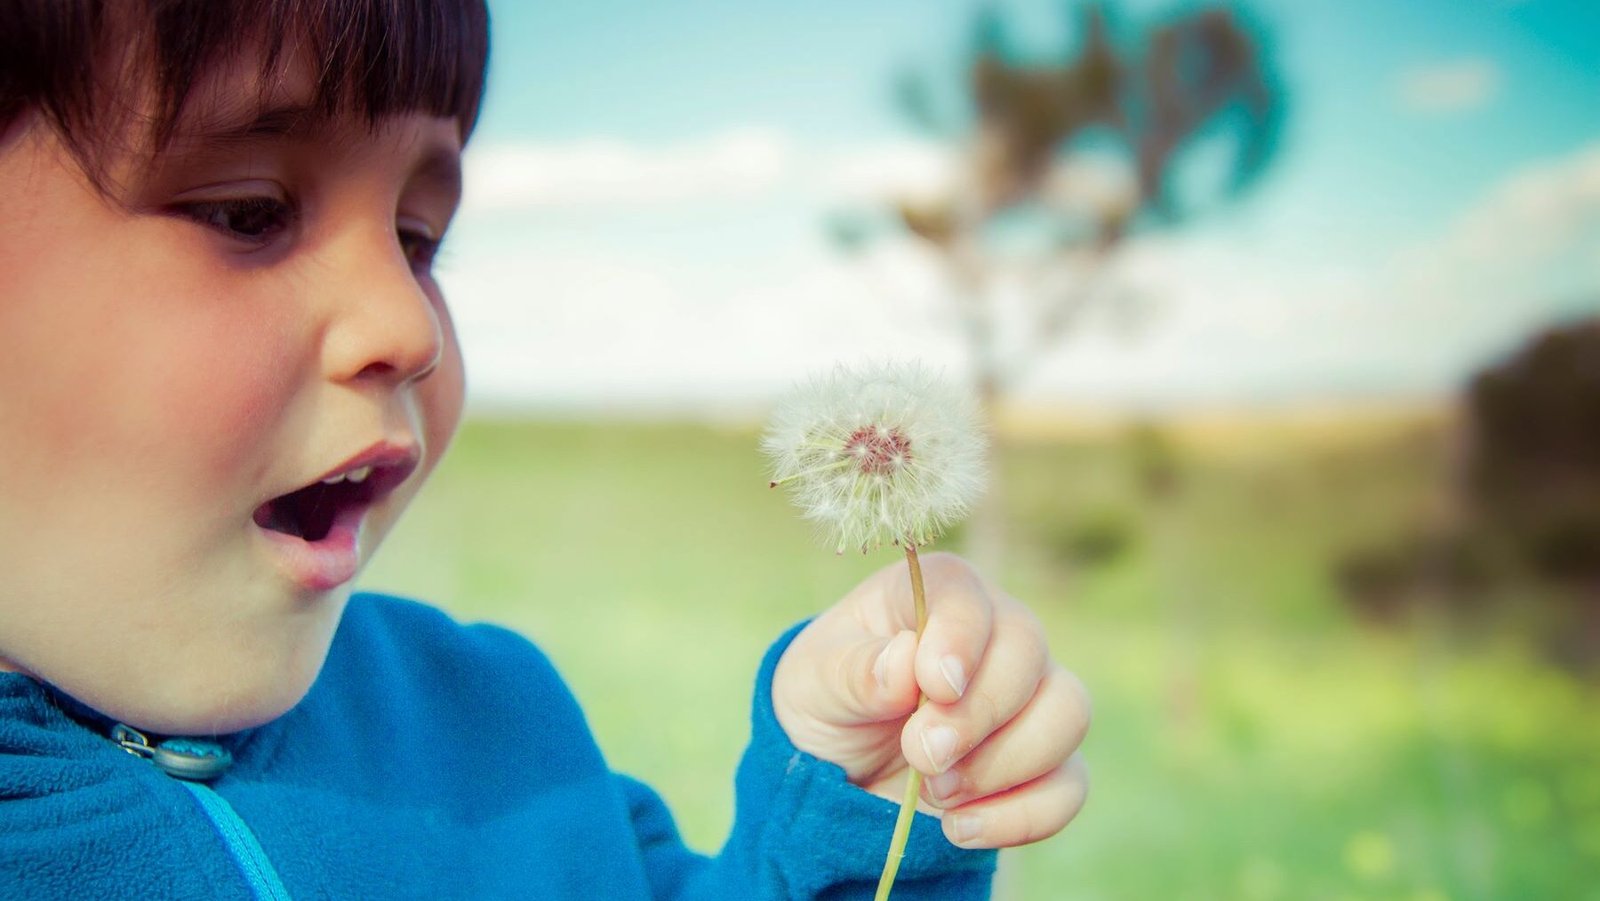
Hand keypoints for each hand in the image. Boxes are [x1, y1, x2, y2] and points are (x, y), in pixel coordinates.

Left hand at [771, 552, 1089, 848]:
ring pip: (1067, 714)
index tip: (934, 686)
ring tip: (935, 790)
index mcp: (936, 595)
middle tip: (921, 754)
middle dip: (976, 714)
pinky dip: (1018, 816)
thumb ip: (854, 670)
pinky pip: (1068, 786)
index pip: (966, 594)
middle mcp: (996, 634)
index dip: (960, 637)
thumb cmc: (829, 701)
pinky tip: (958, 828)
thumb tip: (904, 662)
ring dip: (1003, 763)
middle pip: (1028, 652)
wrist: (841, 770)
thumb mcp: (815, 682)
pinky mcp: (1044, 763)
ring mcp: (1030, 698)